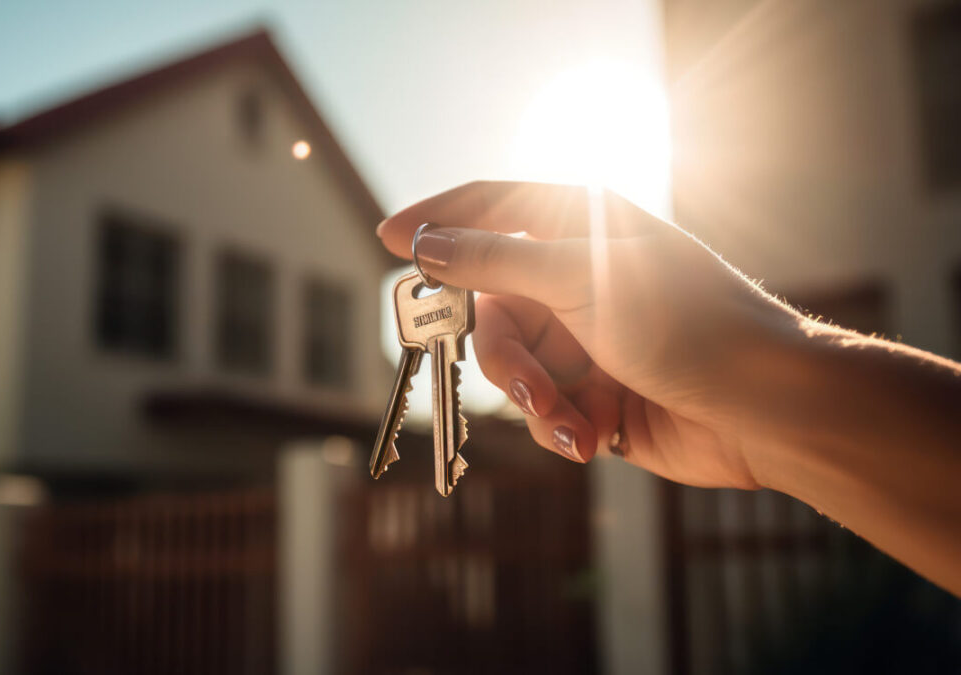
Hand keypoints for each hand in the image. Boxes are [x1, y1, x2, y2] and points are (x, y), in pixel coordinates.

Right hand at [377, 181, 798, 489]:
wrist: (762, 409)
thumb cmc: (684, 322)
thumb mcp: (579, 278)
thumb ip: (493, 261)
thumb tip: (423, 243)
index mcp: (580, 225)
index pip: (490, 206)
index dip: (437, 218)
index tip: (388, 238)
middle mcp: (576, 276)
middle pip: (490, 307)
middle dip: (505, 358)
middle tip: (530, 387)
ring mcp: (584, 338)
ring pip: (512, 368)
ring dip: (537, 402)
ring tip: (574, 423)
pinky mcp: (591, 394)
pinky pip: (541, 410)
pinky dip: (559, 428)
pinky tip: (595, 439)